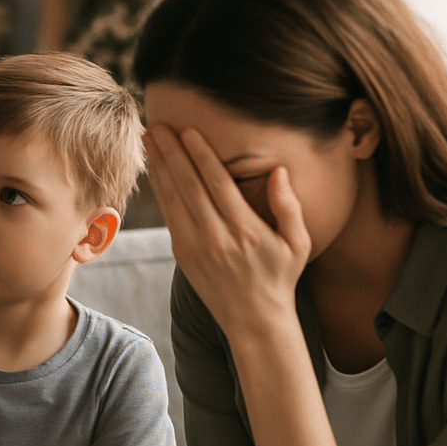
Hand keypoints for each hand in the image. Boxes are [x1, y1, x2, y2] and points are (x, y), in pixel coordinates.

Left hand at [145, 123, 310, 337]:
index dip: (200, 155)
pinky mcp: (182, 254)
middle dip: (172, 153)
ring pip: (173, 199)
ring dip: (159, 167)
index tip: (188, 130)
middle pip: (189, 187)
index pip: (218, 184)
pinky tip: (155, 169)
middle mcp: (216, 237)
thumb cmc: (280, 277)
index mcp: (245, 230)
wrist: (254, 320)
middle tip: (158, 125)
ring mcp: (195, 247)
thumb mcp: (298, 244)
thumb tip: (279, 170)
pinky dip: (160, 190)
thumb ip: (290, 207)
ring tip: (149, 139)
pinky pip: (169, 214)